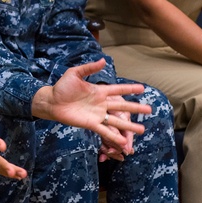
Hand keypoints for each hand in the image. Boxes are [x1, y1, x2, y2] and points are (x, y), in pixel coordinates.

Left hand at [33, 60, 150, 151]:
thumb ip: (89, 68)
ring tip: (142, 130)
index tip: (143, 88)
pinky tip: (123, 142)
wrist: (52, 101)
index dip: (130, 89)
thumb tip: (103, 60)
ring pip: (117, 121)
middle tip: (149, 110)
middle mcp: (101, 104)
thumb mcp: (75, 73)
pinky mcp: (91, 124)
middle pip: (122, 106)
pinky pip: (105, 131)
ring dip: (129, 126)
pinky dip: (114, 137)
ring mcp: (97, 115)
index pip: (118, 89)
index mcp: (99, 91)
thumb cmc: (62, 87)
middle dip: (136, 108)